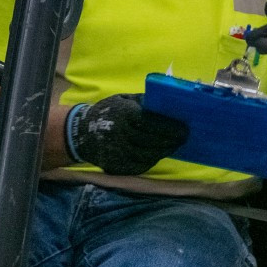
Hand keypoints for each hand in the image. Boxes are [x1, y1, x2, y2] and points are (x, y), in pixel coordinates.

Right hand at [70, 93, 188, 175]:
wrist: (81, 133)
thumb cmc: (109, 112)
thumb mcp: (124, 100)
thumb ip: (145, 102)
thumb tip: (171, 105)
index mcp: (123, 115)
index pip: (151, 122)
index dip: (170, 127)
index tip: (185, 129)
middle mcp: (120, 134)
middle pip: (153, 140)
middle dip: (172, 140)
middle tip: (184, 138)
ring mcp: (118, 152)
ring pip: (149, 155)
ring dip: (165, 151)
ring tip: (174, 145)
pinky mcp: (116, 166)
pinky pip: (140, 165)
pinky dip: (152, 159)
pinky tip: (159, 153)